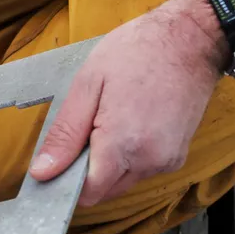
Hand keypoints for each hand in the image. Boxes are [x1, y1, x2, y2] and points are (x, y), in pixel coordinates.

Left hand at [28, 0, 229, 204]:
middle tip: (86, 127)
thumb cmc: (137, 52)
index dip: (67, 182)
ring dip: (108, 163)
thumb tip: (43, 173)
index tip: (59, 160)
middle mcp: (149, 162)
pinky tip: (129, 123)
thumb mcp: (88, 84)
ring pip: (123, 181)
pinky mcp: (178, 156)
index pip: (87, 193)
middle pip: (105, 191)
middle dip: (87, 171)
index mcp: (123, 145)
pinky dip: (129, 157)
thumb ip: (65, 134)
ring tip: (110, 119)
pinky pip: (143, 170)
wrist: (191, 39)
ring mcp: (168, 161)